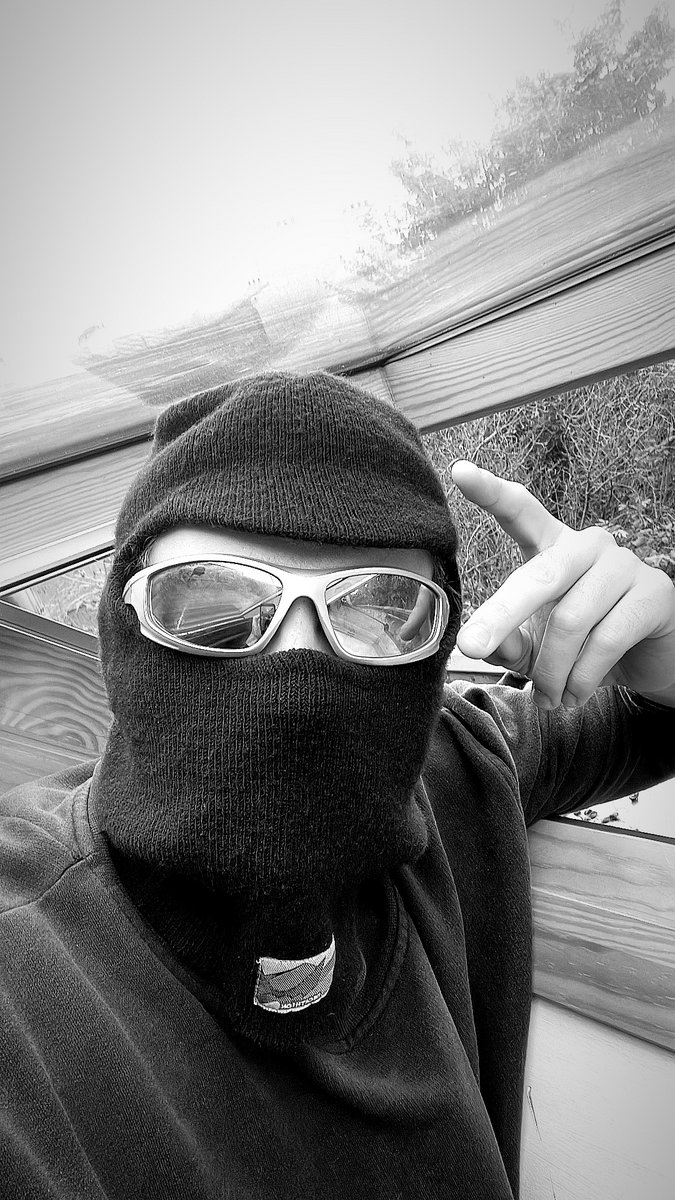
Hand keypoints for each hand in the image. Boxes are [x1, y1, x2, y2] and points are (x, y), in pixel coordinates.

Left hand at [452, 461, 674, 708]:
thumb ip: (509, 639)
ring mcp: (624, 565)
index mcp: (552, 545)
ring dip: (553, 670)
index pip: (521, 510)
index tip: (460, 471)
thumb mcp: (537, 643)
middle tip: (471, 648)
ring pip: (570, 619)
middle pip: (537, 575)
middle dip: (500, 616)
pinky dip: (583, 678)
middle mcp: (587, 545)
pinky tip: (575, 696)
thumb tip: (485, 644)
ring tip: (549, 698)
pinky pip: (606, 639)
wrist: (648, 661)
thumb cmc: (584, 643)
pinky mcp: (654, 594)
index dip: (491, 491)